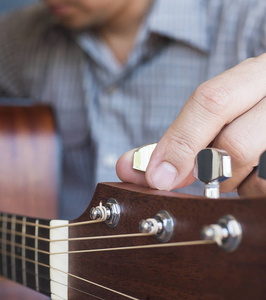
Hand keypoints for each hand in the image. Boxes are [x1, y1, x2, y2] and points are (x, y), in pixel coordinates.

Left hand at [116, 54, 265, 195]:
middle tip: (203, 173)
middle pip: (233, 144)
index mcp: (259, 73)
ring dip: (232, 182)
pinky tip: (252, 174)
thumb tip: (129, 166)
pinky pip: (264, 188)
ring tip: (236, 168)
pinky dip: (250, 189)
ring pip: (255, 173)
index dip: (179, 142)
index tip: (156, 176)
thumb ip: (178, 136)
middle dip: (206, 169)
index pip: (212, 101)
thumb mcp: (220, 111)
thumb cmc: (249, 114)